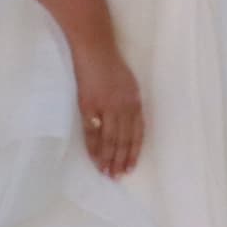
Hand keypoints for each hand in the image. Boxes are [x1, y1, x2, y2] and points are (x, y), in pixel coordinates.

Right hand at [72, 47, 146, 179]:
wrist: (94, 49)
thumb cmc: (110, 64)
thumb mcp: (128, 85)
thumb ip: (130, 104)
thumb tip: (128, 125)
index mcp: (135, 102)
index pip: (137, 133)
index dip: (134, 151)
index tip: (130, 166)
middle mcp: (124, 107)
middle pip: (124, 140)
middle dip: (121, 160)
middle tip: (118, 176)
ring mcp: (106, 107)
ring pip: (110, 140)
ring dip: (108, 158)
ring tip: (107, 173)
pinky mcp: (89, 106)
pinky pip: (92, 133)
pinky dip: (93, 148)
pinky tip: (95, 159)